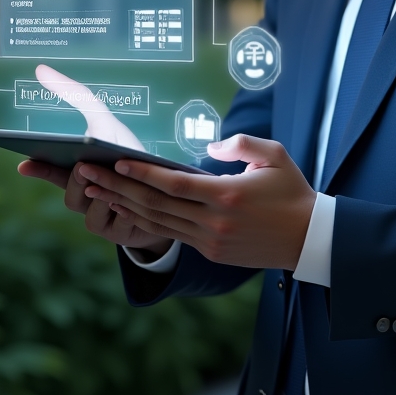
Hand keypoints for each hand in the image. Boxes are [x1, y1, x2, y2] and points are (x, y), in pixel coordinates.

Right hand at [17, 65, 173, 257]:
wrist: (165, 189)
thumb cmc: (128, 152)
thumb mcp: (105, 121)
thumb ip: (75, 95)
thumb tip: (40, 68)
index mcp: (76, 174)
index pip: (50, 172)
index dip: (38, 169)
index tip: (24, 163)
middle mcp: (85, 198)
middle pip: (71, 193)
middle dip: (76, 179)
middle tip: (81, 165)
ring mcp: (101, 218)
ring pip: (90, 210)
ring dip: (100, 194)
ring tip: (107, 180)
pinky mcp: (122, 233)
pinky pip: (114, 226)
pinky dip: (117, 211)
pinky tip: (124, 200)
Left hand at [78, 133, 316, 269]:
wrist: (308, 238)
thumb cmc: (292, 191)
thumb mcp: (275, 155)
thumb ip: (241, 143)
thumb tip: (209, 146)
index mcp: (227, 196)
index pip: (174, 184)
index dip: (142, 173)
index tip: (116, 161)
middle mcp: (213, 221)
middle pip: (155, 204)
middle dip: (117, 187)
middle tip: (87, 173)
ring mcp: (209, 240)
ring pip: (157, 222)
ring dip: (123, 205)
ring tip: (95, 190)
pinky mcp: (210, 251)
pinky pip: (170, 234)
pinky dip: (143, 221)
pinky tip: (125, 209)